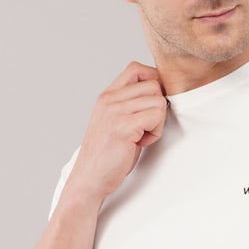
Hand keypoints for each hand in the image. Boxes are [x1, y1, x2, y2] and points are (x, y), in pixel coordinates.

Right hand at [69, 61, 168, 203]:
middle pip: (153, 84)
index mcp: (107, 96)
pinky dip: (155, 132)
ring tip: (141, 136)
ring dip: (157, 122)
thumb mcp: (114, 122)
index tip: (150, 106)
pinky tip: (140, 143)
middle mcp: (110, 99)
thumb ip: (130, 105)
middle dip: (157, 108)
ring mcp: (115, 111)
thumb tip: (158, 93)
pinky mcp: (123, 126)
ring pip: (158, 100)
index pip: (137, 69)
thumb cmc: (106, 156)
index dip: (153, 82)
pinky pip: (156, 116)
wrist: (89, 179)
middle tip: (144, 127)